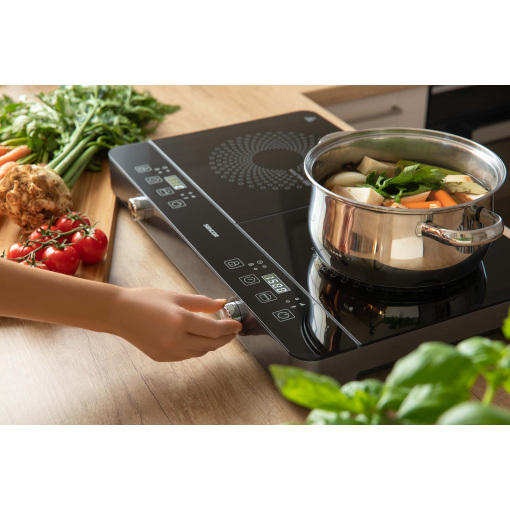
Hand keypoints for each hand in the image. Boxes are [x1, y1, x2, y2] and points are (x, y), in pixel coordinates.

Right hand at [111, 288, 242, 361]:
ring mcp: (169, 351)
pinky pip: (187, 355)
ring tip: (217, 334)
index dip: (230, 328)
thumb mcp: (176, 296)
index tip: (237, 324)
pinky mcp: (162, 358)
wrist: (119, 313)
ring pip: (201, 352)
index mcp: (181, 320)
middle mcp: (176, 339)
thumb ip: (202, 303)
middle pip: (212, 344)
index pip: (215, 329)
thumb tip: (222, 304)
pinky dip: (197, 348)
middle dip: (226, 338)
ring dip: (212, 344)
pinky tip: (198, 338)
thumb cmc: (146, 300)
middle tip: (232, 331)